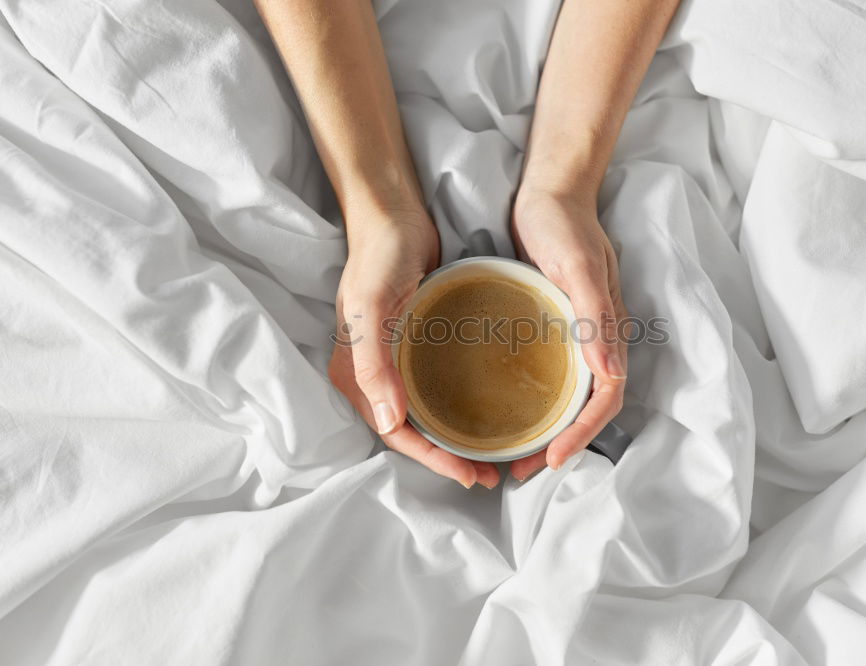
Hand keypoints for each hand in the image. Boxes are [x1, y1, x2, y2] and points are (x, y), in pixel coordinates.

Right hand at [328, 207, 499, 489]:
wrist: (393, 216)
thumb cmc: (380, 258)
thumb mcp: (372, 309)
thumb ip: (374, 365)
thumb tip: (389, 423)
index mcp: (356, 375)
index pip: (395, 434)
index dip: (432, 459)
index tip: (471, 474)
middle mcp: (372, 374)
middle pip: (411, 431)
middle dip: (447, 456)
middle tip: (490, 473)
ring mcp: (394, 360)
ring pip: (425, 413)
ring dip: (453, 436)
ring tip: (493, 452)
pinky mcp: (414, 343)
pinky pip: (434, 387)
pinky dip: (456, 406)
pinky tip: (485, 411)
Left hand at [509, 189, 627, 480]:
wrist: (551, 190)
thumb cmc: (564, 225)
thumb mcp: (578, 266)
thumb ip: (596, 316)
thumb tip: (610, 374)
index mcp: (608, 330)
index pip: (605, 399)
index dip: (582, 434)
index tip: (551, 459)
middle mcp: (597, 339)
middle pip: (588, 407)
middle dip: (562, 444)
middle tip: (521, 470)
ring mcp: (576, 333)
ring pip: (570, 395)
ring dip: (548, 429)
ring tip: (513, 453)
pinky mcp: (555, 324)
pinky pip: (553, 373)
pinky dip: (537, 400)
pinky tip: (508, 407)